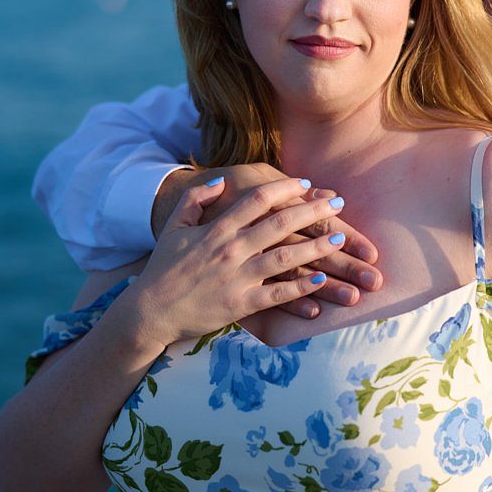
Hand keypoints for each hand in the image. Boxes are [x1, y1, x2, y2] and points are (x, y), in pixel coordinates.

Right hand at [151, 164, 382, 317]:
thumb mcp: (173, 227)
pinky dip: (301, 287)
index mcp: (217, 229)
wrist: (150, 311)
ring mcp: (237, 277)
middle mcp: (231, 250)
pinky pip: (277, 294)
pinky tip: (322, 281)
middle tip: (338, 203)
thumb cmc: (163, 268)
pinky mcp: (241, 304)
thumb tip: (221, 180)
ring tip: (340, 240)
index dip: (285, 189)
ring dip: (316, 248)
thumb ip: (195, 199)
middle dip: (313, 212)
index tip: (308, 184)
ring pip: (285, 258)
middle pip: (280, 224)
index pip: (257, 200)